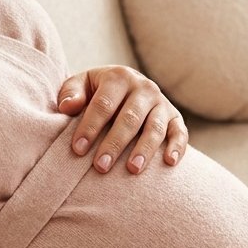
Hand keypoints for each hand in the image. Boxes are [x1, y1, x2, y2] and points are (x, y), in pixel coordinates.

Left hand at [57, 65, 187, 175]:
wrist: (126, 87)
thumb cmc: (98, 92)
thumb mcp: (82, 85)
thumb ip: (71, 93)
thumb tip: (67, 108)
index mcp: (119, 77)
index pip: (103, 104)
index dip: (90, 127)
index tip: (78, 149)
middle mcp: (144, 88)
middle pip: (129, 118)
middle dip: (115, 143)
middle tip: (101, 166)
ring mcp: (162, 103)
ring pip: (155, 128)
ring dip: (144, 150)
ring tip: (133, 170)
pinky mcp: (175, 117)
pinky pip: (180, 132)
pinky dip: (177, 146)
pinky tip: (169, 162)